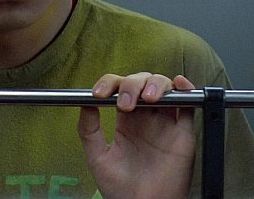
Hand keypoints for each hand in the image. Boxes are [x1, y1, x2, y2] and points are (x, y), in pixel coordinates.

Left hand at [78, 73, 195, 198]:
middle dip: (132, 85)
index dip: (110, 84)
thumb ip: (89, 130)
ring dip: (155, 84)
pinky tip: (177, 84)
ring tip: (147, 98)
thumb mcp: (97, 156)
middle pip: (141, 83)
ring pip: (164, 88)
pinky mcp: (183, 134)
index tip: (99, 93)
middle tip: (125, 104)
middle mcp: (145, 119)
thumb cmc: (120, 188)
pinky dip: (185, 90)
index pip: (119, 89)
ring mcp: (164, 124)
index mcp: (125, 122)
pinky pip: (188, 106)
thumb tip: (84, 103)